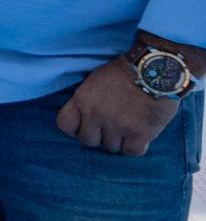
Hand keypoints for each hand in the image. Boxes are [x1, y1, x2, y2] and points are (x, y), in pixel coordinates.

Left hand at [55, 59, 181, 154]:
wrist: (156, 69)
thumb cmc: (126, 71)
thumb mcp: (96, 79)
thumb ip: (87, 99)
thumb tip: (85, 116)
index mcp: (83, 100)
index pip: (65, 124)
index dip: (75, 128)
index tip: (84, 126)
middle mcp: (96, 115)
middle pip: (88, 140)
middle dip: (98, 136)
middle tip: (110, 128)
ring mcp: (118, 126)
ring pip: (111, 147)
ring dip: (119, 141)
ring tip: (128, 128)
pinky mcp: (140, 134)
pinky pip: (131, 151)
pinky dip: (136, 146)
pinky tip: (140, 136)